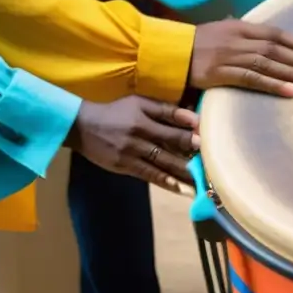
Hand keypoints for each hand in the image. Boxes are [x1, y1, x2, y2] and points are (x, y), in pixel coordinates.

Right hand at [66, 98, 199, 192]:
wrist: (80, 126)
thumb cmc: (116, 112)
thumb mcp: (139, 103)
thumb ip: (165, 110)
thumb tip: (193, 117)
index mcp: (142, 118)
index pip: (171, 123)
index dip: (190, 130)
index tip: (208, 137)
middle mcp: (138, 136)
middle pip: (169, 144)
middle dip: (190, 153)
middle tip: (211, 161)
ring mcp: (130, 153)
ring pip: (162, 163)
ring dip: (183, 172)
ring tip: (203, 179)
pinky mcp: (124, 167)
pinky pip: (149, 176)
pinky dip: (166, 182)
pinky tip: (182, 188)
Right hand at [190, 20, 292, 96]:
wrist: (164, 52)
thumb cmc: (196, 45)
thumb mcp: (222, 33)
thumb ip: (246, 37)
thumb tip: (270, 41)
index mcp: (239, 27)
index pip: (277, 33)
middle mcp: (236, 39)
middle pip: (276, 48)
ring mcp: (227, 56)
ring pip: (267, 63)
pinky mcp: (218, 73)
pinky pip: (250, 79)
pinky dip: (272, 84)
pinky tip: (290, 91)